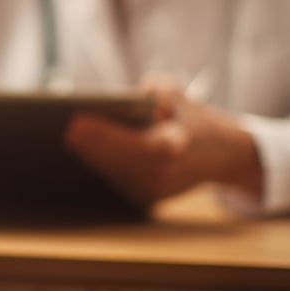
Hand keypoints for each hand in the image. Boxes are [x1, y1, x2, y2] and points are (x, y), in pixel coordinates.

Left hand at [64, 81, 263, 204]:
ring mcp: (156, 190)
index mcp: (176, 147)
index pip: (133, 143)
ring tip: (72, 138)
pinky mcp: (148, 199)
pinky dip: (103, 165)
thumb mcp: (178, 96)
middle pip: (117, 161)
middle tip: (67, 130)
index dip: (104, 134)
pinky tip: (85, 150)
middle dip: (90, 145)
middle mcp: (166, 173)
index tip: (77, 121)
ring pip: (114, 172)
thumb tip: (127, 98)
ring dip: (92, 156)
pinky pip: (119, 180)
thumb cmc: (192, 119)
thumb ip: (154, 91)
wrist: (221, 154)